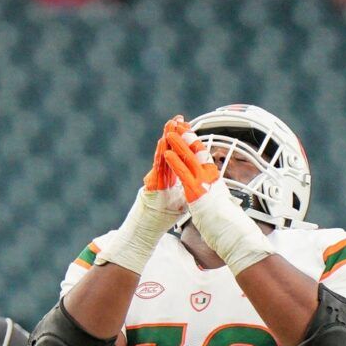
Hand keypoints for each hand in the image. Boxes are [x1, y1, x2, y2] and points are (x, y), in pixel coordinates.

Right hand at [93, 118, 190, 274]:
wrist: (147, 228)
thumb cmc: (163, 215)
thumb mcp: (182, 198)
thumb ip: (187, 187)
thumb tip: (199, 182)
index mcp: (171, 175)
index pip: (178, 154)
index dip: (184, 141)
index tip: (189, 126)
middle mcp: (162, 174)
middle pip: (169, 150)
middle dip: (174, 133)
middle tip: (179, 118)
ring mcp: (155, 178)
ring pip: (162, 154)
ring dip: (167, 138)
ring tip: (170, 124)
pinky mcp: (151, 184)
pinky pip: (157, 167)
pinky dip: (161, 154)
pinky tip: (164, 143)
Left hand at [162, 126, 272, 273]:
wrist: (234, 234)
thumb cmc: (228, 224)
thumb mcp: (220, 204)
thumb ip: (215, 195)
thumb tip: (217, 196)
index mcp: (215, 179)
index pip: (204, 156)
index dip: (195, 142)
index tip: (188, 131)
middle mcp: (211, 178)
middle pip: (197, 151)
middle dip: (186, 136)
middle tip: (177, 124)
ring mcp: (204, 184)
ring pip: (189, 159)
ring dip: (178, 144)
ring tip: (168, 133)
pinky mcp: (197, 193)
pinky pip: (183, 174)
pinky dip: (175, 162)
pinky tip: (166, 154)